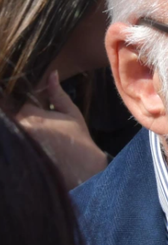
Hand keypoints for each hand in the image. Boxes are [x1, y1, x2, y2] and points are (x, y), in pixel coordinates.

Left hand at [16, 71, 108, 189]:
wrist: (81, 171)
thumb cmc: (78, 140)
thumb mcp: (71, 113)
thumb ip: (57, 94)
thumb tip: (52, 73)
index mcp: (30, 116)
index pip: (15, 99)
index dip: (20, 97)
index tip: (30, 100)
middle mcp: (17, 128)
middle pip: (9, 113)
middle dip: (14, 109)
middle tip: (36, 116)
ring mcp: (14, 144)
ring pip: (9, 124)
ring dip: (14, 123)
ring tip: (37, 128)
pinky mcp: (15, 154)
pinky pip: (10, 140)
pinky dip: (15, 137)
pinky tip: (32, 138)